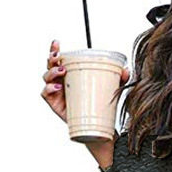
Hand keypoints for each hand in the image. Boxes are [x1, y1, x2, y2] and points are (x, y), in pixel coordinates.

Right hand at [41, 39, 130, 169]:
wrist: (96, 128)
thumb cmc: (99, 105)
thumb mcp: (109, 90)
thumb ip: (118, 79)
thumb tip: (126, 70)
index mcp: (70, 74)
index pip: (59, 59)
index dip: (54, 50)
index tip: (58, 43)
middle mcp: (61, 81)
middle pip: (49, 66)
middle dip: (52, 59)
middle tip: (60, 58)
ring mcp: (56, 93)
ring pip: (47, 78)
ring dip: (52, 73)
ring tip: (63, 72)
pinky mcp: (55, 104)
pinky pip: (45, 94)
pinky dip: (49, 89)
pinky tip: (57, 87)